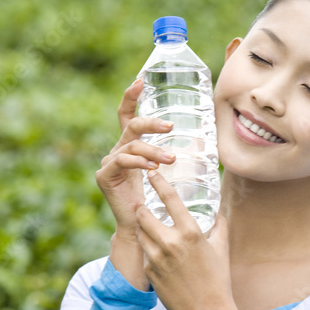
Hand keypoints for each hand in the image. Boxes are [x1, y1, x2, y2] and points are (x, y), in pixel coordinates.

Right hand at [96, 79, 176, 238]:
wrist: (143, 228)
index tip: (140, 81)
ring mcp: (109, 163)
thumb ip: (178, 154)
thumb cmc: (158, 200)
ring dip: (153, 150)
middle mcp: (117, 151)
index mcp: (130, 146)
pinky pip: (122, 161)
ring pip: (131, 145)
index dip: (130, 97)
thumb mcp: (170, 173)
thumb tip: (204, 140)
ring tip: (171, 159)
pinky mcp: (105, 176)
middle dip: (151, 123)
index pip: (127, 116)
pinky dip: (139, 162)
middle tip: (171, 127)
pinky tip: (153, 168)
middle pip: (131, 126)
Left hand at [135, 170, 242, 309]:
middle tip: (146, 206)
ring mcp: (156, 258)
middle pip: (144, 214)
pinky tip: (158, 254)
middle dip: (143, 209)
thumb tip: (219, 211)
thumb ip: (219, 226)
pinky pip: (144, 253)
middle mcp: (170, 242)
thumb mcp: (221, 248)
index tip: (152, 174)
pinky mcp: (149, 271)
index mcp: (190, 233)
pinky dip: (148, 249)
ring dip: (144, 228)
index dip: (159, 184)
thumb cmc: (217, 279)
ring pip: (140, 233)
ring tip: (150, 228)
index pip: (169, 199)